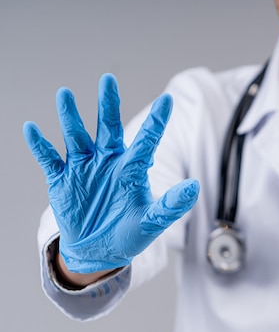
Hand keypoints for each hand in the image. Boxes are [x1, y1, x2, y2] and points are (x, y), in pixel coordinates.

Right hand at [23, 74, 198, 273]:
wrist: (99, 251)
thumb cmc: (129, 234)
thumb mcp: (152, 221)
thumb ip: (171, 205)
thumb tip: (195, 187)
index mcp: (132, 168)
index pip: (147, 140)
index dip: (157, 121)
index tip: (167, 100)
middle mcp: (108, 161)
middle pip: (108, 127)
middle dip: (108, 104)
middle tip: (108, 80)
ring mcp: (84, 167)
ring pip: (77, 136)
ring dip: (70, 117)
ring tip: (65, 94)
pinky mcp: (62, 179)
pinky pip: (49, 158)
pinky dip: (40, 145)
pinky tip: (32, 128)